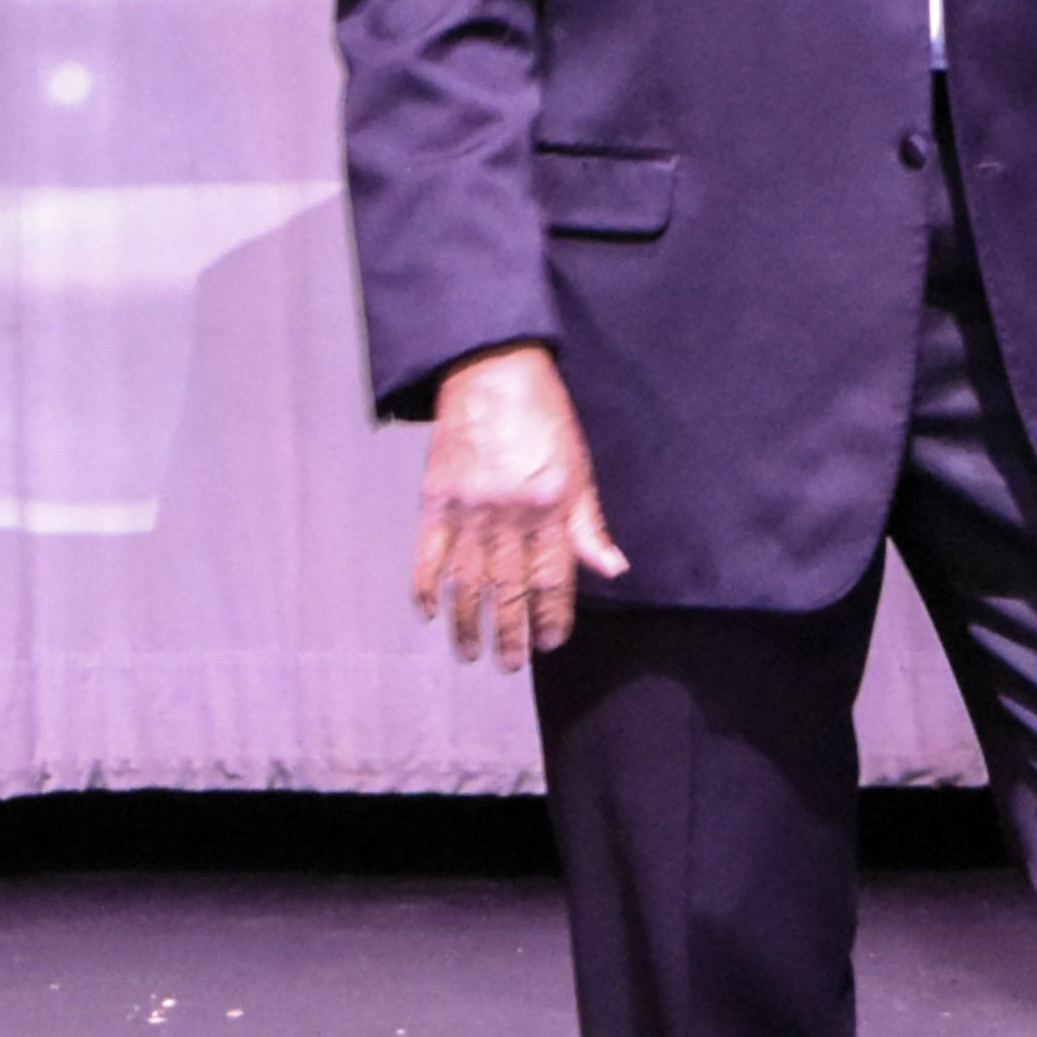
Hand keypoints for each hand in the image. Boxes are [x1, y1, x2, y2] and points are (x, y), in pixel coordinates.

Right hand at [412, 346, 626, 666]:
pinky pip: (427, 554)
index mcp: (550, 506)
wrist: (491, 372)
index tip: (550, 643)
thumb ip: (589, 525)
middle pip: (508, 589)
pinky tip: (428, 614)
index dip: (552, 617)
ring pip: (467, 583)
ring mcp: (468, 508)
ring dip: (468, 624)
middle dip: (510, 634)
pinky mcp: (435, 499)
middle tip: (510, 664)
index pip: (553, 578)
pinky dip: (424, 588)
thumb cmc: (543, 418)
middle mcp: (510, 513)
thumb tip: (612, 569)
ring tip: (472, 654)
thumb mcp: (579, 468)